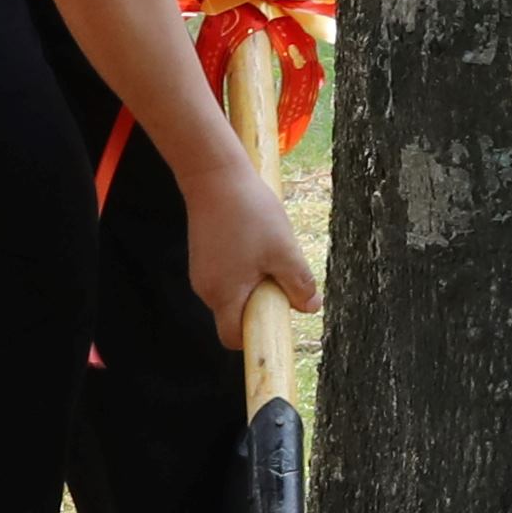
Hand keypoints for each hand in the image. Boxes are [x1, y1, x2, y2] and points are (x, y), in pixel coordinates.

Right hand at [187, 160, 319, 334]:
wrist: (214, 175)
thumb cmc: (250, 213)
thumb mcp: (284, 251)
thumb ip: (299, 284)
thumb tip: (310, 307)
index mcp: (224, 295)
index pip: (234, 338)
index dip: (257, 335)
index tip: (278, 318)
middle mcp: (206, 289)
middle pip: (237, 314)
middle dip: (262, 302)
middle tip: (280, 273)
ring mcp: (201, 271)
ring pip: (234, 291)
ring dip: (256, 281)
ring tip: (268, 249)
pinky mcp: (203, 255)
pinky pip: (228, 274)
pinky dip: (245, 266)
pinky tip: (254, 238)